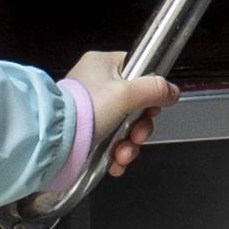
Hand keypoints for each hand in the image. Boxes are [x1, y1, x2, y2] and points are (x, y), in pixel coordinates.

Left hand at [55, 51, 174, 196]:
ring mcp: (90, 109)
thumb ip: (155, 89)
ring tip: (122, 156)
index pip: (137, 71)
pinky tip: (115, 164)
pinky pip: (111, 141)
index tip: (152, 109)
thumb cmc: (85, 110)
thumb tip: (173, 92)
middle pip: (135, 104)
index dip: (150, 92)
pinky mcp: (86, 132)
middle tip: (136, 137)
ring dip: (129, 145)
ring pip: (124, 126)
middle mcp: (95, 84)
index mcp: (102, 65)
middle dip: (139, 128)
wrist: (54, 141)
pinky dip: (116, 154)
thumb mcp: (127, 94)